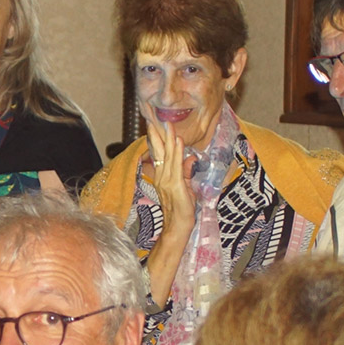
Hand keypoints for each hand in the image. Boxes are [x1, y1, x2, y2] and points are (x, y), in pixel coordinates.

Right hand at [143, 117, 196, 234]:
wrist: (178, 227)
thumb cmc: (182, 209)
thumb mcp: (185, 186)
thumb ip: (185, 171)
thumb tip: (189, 158)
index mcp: (161, 176)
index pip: (158, 153)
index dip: (156, 138)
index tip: (154, 124)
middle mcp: (161, 176)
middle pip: (157, 151)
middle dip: (156, 133)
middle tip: (154, 117)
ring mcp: (166, 180)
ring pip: (167, 154)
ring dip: (168, 138)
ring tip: (167, 123)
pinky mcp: (175, 185)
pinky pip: (176, 164)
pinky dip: (176, 151)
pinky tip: (177, 140)